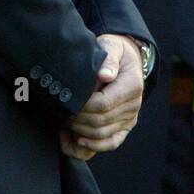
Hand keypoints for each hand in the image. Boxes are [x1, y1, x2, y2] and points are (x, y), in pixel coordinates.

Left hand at [59, 34, 143, 158]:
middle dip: (76, 119)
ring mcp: (129, 119)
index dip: (82, 106)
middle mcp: (133, 106)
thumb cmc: (115, 52)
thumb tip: (104, 75)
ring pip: (102, 136)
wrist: (127, 61)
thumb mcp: (112, 47)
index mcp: (132, 86)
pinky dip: (90, 147)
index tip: (66, 99)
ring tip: (63, 120)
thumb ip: (108, 59)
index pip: (104, 104)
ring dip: (79, 132)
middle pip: (100, 122)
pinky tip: (72, 140)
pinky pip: (109, 144)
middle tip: (59, 110)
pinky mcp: (123, 128)